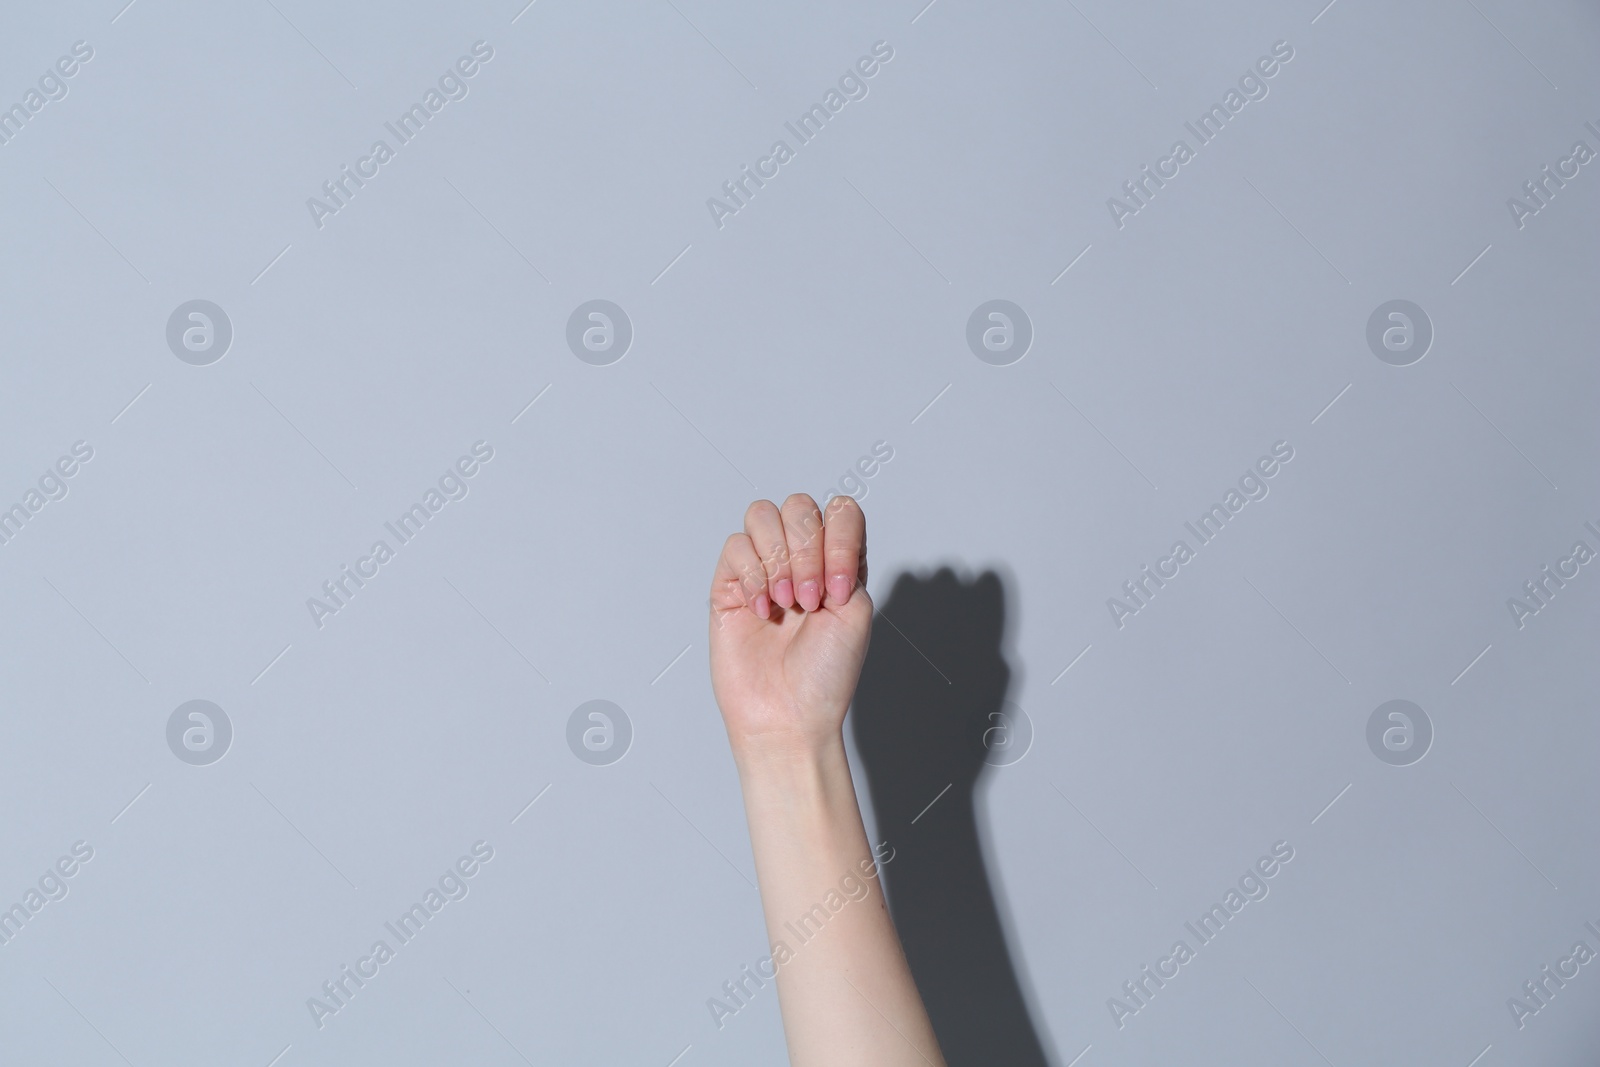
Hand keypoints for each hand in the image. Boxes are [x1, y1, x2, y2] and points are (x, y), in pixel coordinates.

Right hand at [708, 494, 871, 757]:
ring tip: (784, 603)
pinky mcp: (730, 584)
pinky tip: (762, 611)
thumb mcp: (857, 611)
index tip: (838, 590)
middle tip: (809, 600)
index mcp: (839, 562)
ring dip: (778, 559)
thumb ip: (846, 559)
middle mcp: (801, 559)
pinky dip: (751, 576)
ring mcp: (764, 569)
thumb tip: (815, 531)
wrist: (788, 714)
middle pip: (799, 507)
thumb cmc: (825, 675)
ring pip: (762, 515)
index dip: (839, 540)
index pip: (840, 512)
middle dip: (806, 551)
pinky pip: (735, 547)